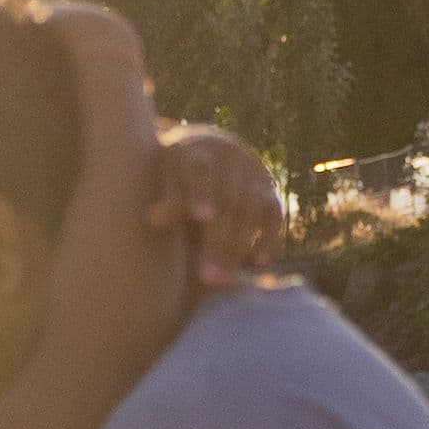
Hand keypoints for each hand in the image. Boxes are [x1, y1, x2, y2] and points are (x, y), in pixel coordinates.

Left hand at [152, 124, 289, 280]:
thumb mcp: (167, 178)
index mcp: (198, 152)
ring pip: (252, 212)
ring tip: (222, 281)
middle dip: (218, 241)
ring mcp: (254, 173)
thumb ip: (167, 198)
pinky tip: (258, 263)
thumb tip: (155, 219)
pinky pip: (274, 216)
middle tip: (206, 278)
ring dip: (239, 248)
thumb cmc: (177, 173)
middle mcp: (231, 158)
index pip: (200, 171)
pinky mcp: (269, 190)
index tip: (200, 219)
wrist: (208, 148)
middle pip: (228, 201)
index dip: (202, 193)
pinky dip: (269, 239)